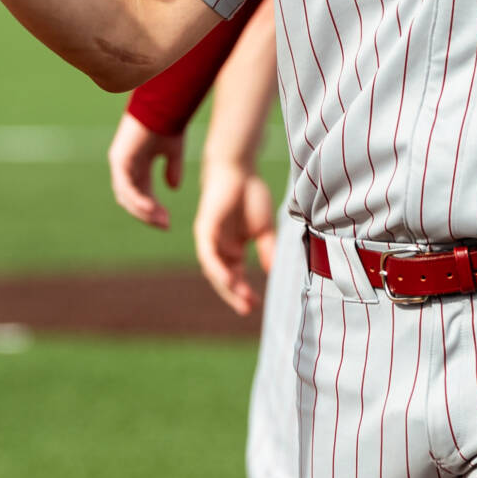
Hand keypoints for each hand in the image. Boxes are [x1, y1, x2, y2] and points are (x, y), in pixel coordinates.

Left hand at [107, 112, 182, 231]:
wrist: (163, 104)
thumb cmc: (167, 122)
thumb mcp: (172, 151)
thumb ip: (172, 168)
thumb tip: (173, 187)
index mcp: (135, 165)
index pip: (139, 194)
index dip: (152, 210)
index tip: (166, 222)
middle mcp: (124, 166)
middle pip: (131, 199)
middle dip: (147, 215)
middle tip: (165, 225)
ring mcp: (120, 163)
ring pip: (126, 196)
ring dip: (143, 211)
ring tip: (160, 221)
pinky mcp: (119, 160)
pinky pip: (126, 186)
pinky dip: (136, 200)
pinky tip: (149, 210)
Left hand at [194, 163, 273, 316]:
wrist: (239, 168)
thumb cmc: (251, 194)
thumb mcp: (264, 229)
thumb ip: (267, 250)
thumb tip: (272, 272)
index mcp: (231, 248)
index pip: (234, 276)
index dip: (243, 291)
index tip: (255, 304)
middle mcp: (218, 247)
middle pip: (223, 277)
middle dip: (235, 294)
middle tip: (248, 309)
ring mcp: (210, 239)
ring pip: (215, 270)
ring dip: (227, 286)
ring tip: (242, 300)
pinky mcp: (204, 229)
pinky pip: (209, 254)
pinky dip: (218, 269)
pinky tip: (229, 280)